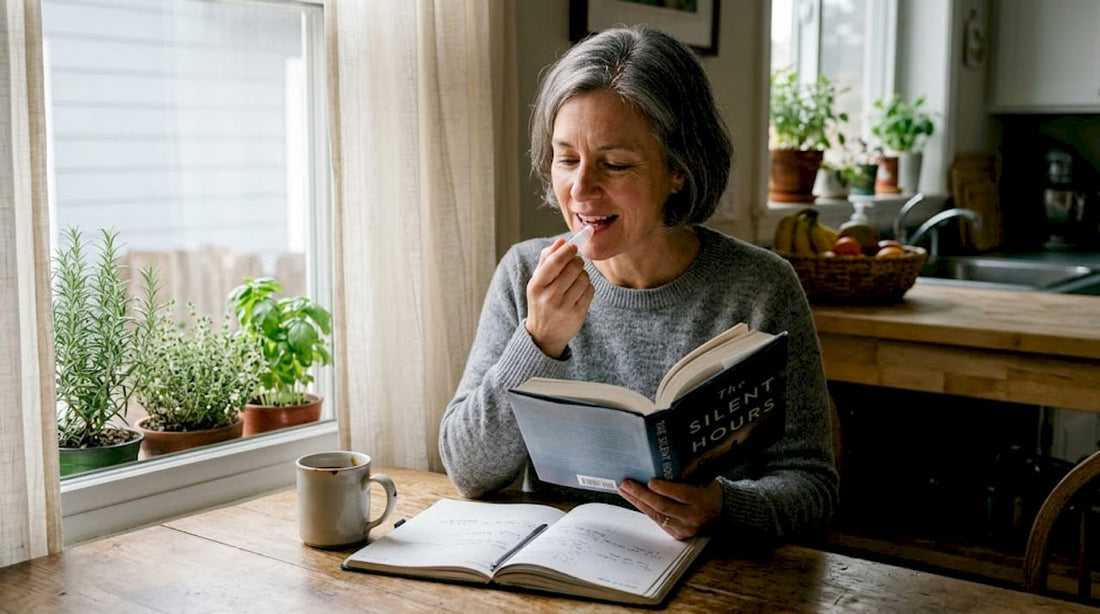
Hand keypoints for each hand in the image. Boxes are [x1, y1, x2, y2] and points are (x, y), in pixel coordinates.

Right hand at [525, 239, 593, 357]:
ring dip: (583, 275)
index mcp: (536, 286)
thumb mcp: (537, 282)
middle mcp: (549, 297)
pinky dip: (588, 287)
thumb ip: (546, 259)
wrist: (544, 335)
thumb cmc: (541, 301)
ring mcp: (564, 307)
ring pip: (584, 278)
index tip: (574, 246)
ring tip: (575, 280)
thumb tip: (561, 241)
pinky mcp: (578, 314)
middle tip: (575, 264)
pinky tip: (579, 291)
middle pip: (574, 267)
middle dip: (577, 262)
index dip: (567, 250)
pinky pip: (590, 290)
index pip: (554, 262)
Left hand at [619, 478, 722, 538]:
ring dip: (638, 502)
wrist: (720, 513)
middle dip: (642, 494)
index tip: (650, 481)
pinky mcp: (677, 534)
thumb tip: (663, 463)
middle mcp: (692, 516)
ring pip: (657, 515)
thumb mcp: (704, 480)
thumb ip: (687, 475)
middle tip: (626, 483)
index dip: (665, 489)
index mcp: (702, 500)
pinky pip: (657, 521)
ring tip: (624, 490)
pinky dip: (645, 509)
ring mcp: (684, 528)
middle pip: (663, 506)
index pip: (681, 495)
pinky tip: (634, 499)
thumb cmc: (708, 490)